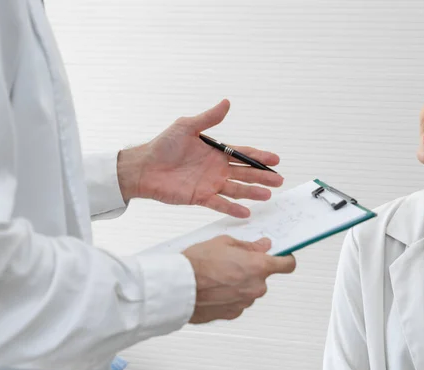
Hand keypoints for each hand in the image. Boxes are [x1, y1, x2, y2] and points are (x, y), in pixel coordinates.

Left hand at [117, 99, 282, 217]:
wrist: (144, 167)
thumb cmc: (163, 145)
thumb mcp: (187, 126)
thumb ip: (208, 118)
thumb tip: (226, 103)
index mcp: (216, 152)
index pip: (243, 154)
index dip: (259, 157)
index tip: (275, 159)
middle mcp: (216, 169)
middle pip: (245, 173)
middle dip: (262, 177)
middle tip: (279, 180)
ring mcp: (210, 184)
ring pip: (237, 189)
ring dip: (252, 192)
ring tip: (268, 196)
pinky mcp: (200, 197)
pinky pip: (220, 204)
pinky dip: (233, 208)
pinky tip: (246, 212)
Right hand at [182, 235, 295, 323]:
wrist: (177, 288)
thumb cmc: (197, 264)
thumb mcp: (224, 243)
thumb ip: (249, 246)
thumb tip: (263, 246)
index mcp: (258, 267)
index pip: (287, 265)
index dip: (285, 259)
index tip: (281, 257)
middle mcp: (256, 287)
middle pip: (264, 278)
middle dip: (252, 270)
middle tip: (233, 262)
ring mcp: (245, 302)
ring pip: (249, 290)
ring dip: (240, 284)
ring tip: (218, 275)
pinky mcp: (232, 314)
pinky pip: (237, 302)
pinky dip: (230, 296)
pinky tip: (214, 288)